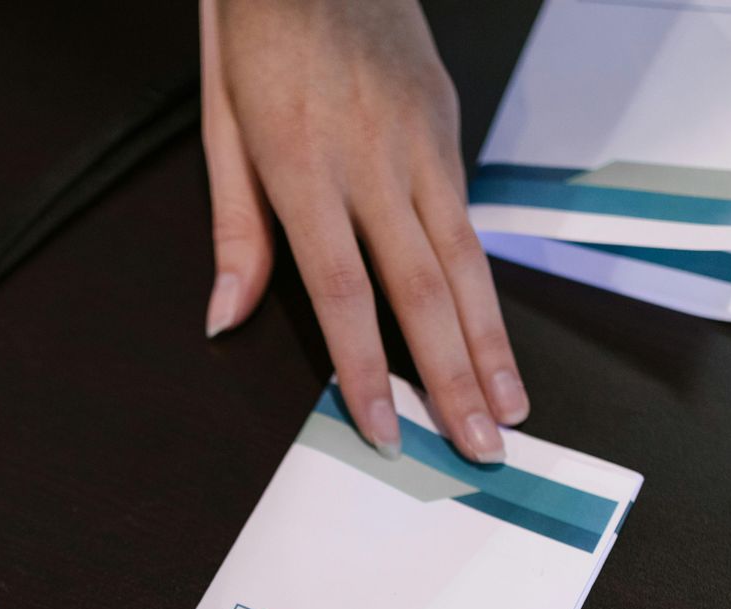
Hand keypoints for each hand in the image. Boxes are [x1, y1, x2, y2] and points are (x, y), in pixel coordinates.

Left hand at [201, 0, 527, 460]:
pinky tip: (494, 337)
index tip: (387, 431)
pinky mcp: (446, 123)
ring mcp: (420, 140)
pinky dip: (485, 285)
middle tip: (482, 446)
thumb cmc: (259, 26)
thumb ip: (234, 229)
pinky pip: (468, 217)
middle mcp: (373, 158)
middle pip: (424, 289)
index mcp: (303, 164)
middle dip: (454, 379)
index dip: (366, 370)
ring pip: (466, 260)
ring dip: (490, 345)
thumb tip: (226, 317)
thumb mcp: (220, 122)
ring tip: (510, 408)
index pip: (344, 292)